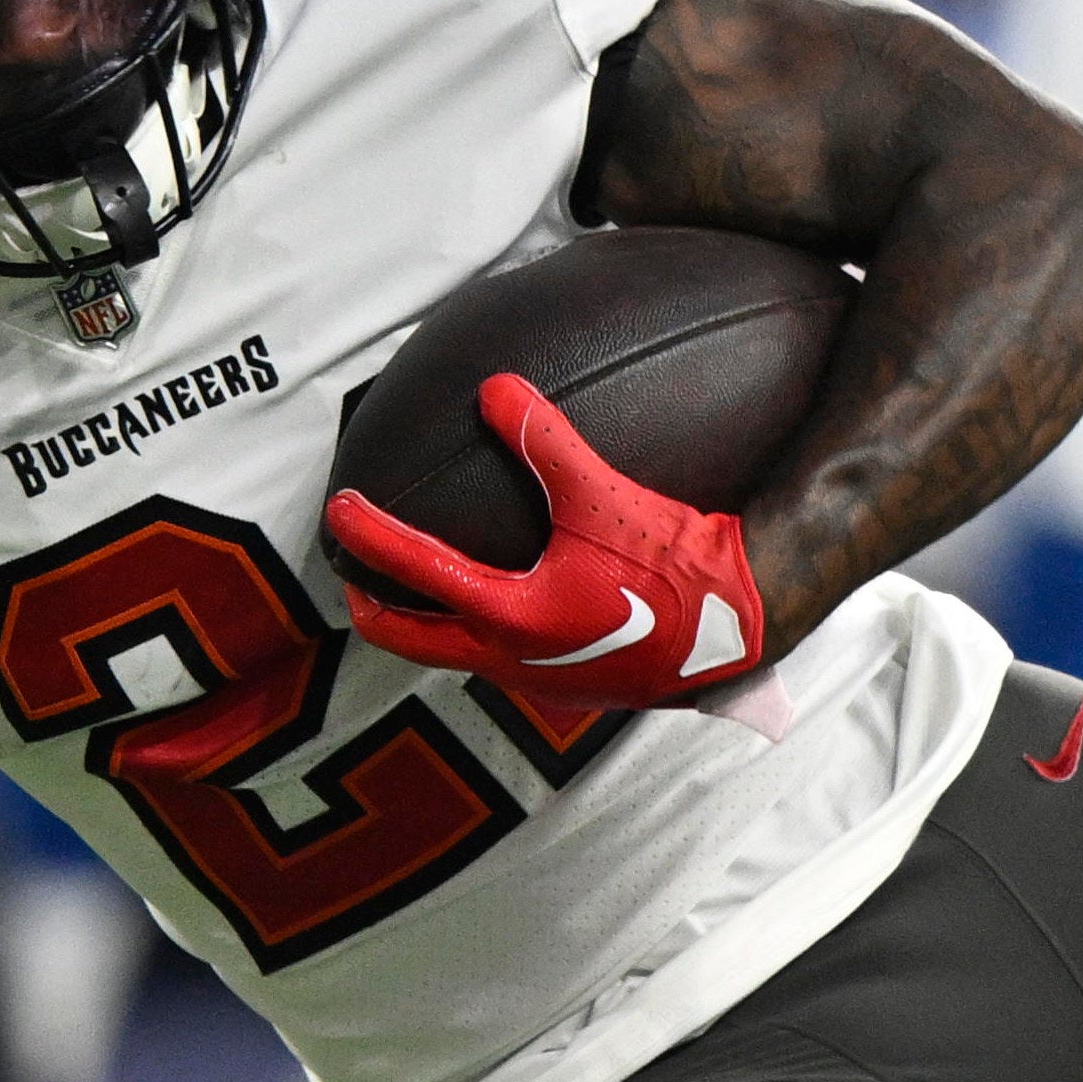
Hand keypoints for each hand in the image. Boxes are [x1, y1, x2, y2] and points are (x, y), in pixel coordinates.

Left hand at [323, 372, 773, 716]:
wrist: (742, 629)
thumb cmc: (676, 568)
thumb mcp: (603, 495)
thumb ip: (545, 441)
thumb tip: (495, 389)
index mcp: (511, 617)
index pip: (417, 572)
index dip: (370, 536)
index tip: (340, 512)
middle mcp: (515, 663)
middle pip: (415, 644)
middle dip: (376, 612)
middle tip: (355, 581)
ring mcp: (545, 685)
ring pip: (460, 662)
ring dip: (431, 630)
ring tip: (422, 597)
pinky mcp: (578, 692)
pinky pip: (508, 667)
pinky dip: (483, 641)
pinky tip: (508, 615)